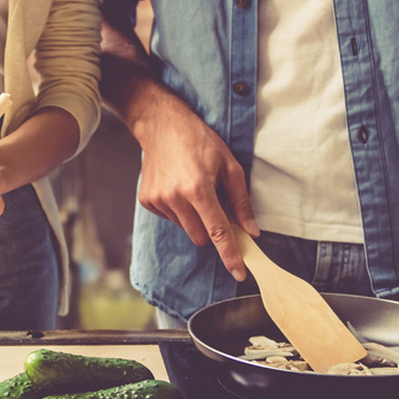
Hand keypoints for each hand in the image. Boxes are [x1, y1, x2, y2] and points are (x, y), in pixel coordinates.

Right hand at [132, 96, 258, 280]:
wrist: (162, 126)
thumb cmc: (200, 141)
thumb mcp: (229, 165)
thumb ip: (241, 201)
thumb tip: (251, 230)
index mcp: (198, 189)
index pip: (218, 232)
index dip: (230, 255)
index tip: (239, 273)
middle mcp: (175, 198)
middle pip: (200, 237)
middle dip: (210, 230)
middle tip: (214, 206)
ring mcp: (158, 200)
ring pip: (185, 229)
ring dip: (194, 218)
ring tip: (193, 190)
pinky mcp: (147, 201)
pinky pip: (170, 219)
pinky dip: (179, 210)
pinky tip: (177, 188)